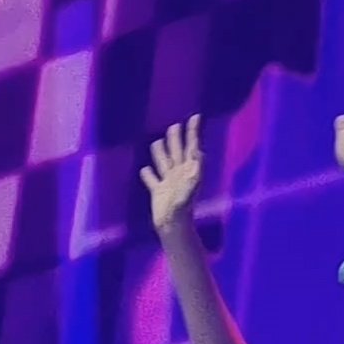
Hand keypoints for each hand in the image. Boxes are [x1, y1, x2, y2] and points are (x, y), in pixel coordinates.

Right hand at [140, 116, 203, 243]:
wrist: (172, 226)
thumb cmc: (183, 209)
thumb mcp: (191, 187)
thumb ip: (195, 169)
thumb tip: (199, 151)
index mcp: (188, 170)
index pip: (191, 146)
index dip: (193, 132)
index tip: (196, 117)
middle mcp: (178, 173)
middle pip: (176, 151)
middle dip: (176, 138)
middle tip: (176, 126)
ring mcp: (168, 182)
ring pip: (163, 162)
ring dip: (161, 152)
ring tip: (157, 141)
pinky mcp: (157, 192)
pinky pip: (151, 180)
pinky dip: (148, 174)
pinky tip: (144, 170)